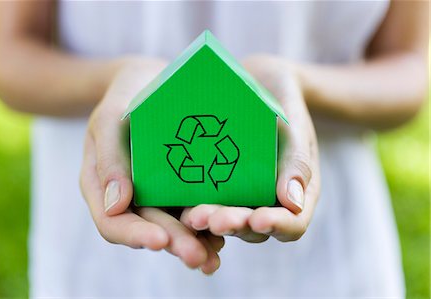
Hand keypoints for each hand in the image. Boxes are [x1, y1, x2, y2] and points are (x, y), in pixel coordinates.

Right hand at [79, 57, 222, 273]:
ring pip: (175, 225)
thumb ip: (108, 158)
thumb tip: (115, 206)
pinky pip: (195, 207)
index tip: (159, 240)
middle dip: (174, 244)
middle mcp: (131, 197)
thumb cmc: (126, 95)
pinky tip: (230, 230)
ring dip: (196, 243)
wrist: (152, 81)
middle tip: (198, 257)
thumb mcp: (110, 118)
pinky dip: (210, 222)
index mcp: (103, 186)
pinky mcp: (182, 185)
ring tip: (217, 254)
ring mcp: (158, 193)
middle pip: (150, 229)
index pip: (113, 223)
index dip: (134, 235)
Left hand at [181, 55, 320, 242]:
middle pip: (254, 229)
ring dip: (210, 221)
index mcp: (295, 193)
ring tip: (193, 216)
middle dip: (235, 225)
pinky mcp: (216, 186)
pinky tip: (179, 204)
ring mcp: (241, 197)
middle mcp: (268, 202)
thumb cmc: (284, 102)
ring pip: (228, 221)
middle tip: (215, 221)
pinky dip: (194, 206)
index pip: (292, 223)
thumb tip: (293, 203)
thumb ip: (298, 161)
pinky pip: (206, 202)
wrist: (258, 83)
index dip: (278, 226)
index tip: (259, 220)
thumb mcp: (296, 125)